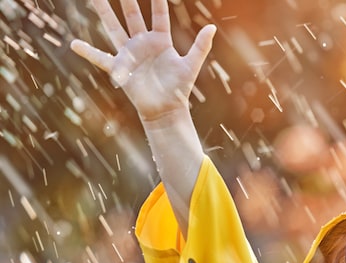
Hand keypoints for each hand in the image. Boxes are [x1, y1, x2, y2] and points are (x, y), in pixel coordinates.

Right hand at [70, 0, 215, 122]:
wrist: (166, 109)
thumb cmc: (179, 88)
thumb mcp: (191, 65)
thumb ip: (200, 46)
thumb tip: (212, 27)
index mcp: (160, 41)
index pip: (158, 15)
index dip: (156, 1)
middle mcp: (143, 43)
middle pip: (132, 16)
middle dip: (126, 0)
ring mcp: (129, 54)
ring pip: (114, 28)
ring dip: (104, 13)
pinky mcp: (120, 69)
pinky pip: (100, 58)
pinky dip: (87, 52)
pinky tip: (74, 45)